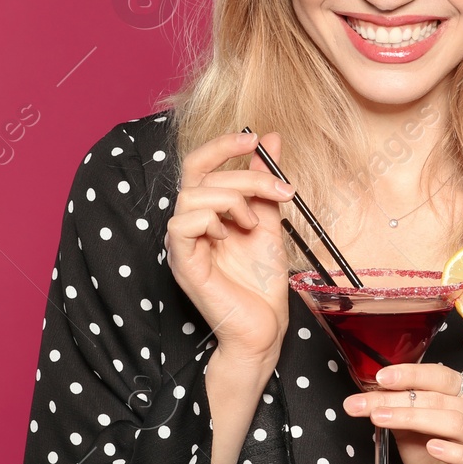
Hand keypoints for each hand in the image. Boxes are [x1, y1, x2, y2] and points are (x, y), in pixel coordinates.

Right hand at [165, 130, 294, 367]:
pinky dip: (210, 222)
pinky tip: (228, 236)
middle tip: (280, 191)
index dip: (223, 145)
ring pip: (192, 196)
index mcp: (205, 211)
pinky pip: (182, 225)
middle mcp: (188, 223)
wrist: (265, 325)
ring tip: (252, 224)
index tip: (257, 138)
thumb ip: (265, 182)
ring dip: (232, 201)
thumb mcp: (270, 220)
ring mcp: (182, 244)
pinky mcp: (182, 263)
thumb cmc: (262, 280)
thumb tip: (271, 139)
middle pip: (200, 175)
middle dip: (244, 175)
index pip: (200, 164)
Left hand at [344, 363, 462, 463]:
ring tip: (384, 420)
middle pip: (441, 399)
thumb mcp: (410, 431)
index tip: (380, 377)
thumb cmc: (435, 463)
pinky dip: (451, 451)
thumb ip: (398, 410)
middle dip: (399, 400)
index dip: (410, 374)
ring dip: (415, 419)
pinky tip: (431, 447)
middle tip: (367, 405)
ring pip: (455, 422)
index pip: (441, 375)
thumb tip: (370, 394)